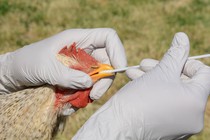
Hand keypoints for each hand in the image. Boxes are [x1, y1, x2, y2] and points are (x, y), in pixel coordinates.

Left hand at [0, 28, 126, 99]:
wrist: (15, 74)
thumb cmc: (28, 62)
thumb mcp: (45, 67)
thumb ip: (68, 76)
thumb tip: (89, 83)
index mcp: (79, 39)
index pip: (108, 38)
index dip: (118, 51)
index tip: (118, 69)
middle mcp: (84, 51)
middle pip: (107, 62)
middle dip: (104, 80)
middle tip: (94, 95)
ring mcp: (81, 66)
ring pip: (98, 78)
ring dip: (91, 92)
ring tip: (74, 102)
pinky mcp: (77, 78)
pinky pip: (87, 89)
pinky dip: (81, 98)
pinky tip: (67, 104)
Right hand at [73, 32, 209, 139]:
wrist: (118, 127)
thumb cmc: (139, 99)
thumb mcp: (159, 72)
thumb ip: (176, 54)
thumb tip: (183, 37)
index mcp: (196, 102)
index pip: (204, 75)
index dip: (188, 62)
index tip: (172, 58)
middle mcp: (193, 117)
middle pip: (185, 84)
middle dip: (164, 69)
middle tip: (145, 63)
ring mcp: (181, 125)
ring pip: (172, 94)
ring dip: (155, 79)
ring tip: (135, 72)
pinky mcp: (168, 128)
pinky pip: (166, 105)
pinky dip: (154, 93)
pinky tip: (137, 83)